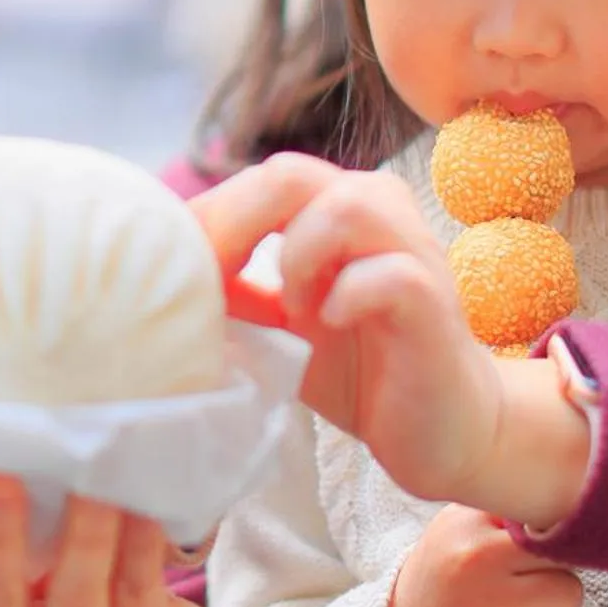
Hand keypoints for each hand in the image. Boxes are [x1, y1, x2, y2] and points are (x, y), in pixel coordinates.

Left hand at [194, 156, 507, 506]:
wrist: (443, 432)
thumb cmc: (359, 370)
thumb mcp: (279, 327)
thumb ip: (234, 293)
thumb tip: (164, 273)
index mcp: (339, 208)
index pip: (263, 180)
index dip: (212, 217)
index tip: (177, 272)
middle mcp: (380, 212)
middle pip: (293, 174)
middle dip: (236, 226)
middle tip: (218, 284)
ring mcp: (413, 253)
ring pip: (348, 206)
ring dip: (298, 256)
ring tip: (292, 309)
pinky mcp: (435, 302)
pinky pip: (391, 274)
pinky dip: (347, 296)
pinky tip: (331, 325)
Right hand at [384, 505, 583, 606]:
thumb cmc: (444, 582)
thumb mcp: (455, 529)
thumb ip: (501, 513)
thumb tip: (566, 505)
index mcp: (466, 524)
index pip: (540, 514)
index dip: (544, 533)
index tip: (532, 545)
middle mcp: (478, 559)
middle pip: (562, 556)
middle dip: (551, 571)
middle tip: (518, 583)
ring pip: (571, 594)